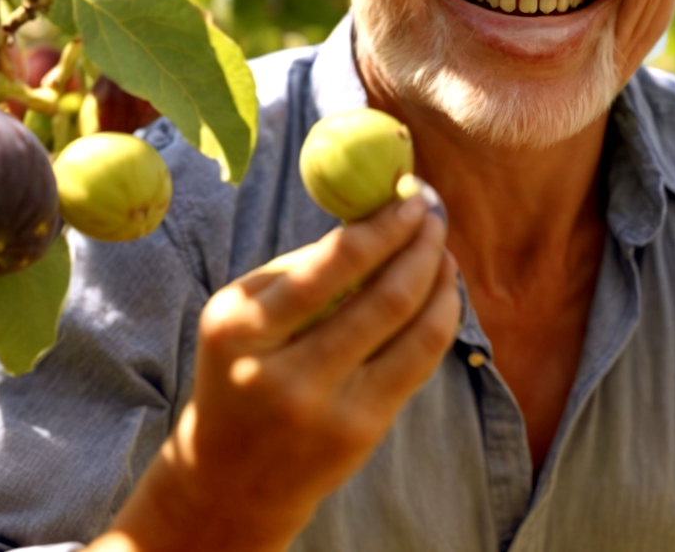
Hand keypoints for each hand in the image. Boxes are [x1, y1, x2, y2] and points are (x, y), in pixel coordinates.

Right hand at [91, 192, 461, 551]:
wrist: (231, 481)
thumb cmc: (240, 373)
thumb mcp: (240, 319)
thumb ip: (298, 271)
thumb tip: (374, 216)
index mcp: (240, 329)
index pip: (330, 266)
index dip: (382, 226)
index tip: (408, 194)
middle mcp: (283, 373)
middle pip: (382, 296)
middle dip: (420, 243)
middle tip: (434, 210)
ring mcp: (327, 408)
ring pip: (411, 329)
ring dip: (439, 278)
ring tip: (441, 248)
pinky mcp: (361, 432)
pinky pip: (418, 362)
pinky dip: (440, 318)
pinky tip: (443, 292)